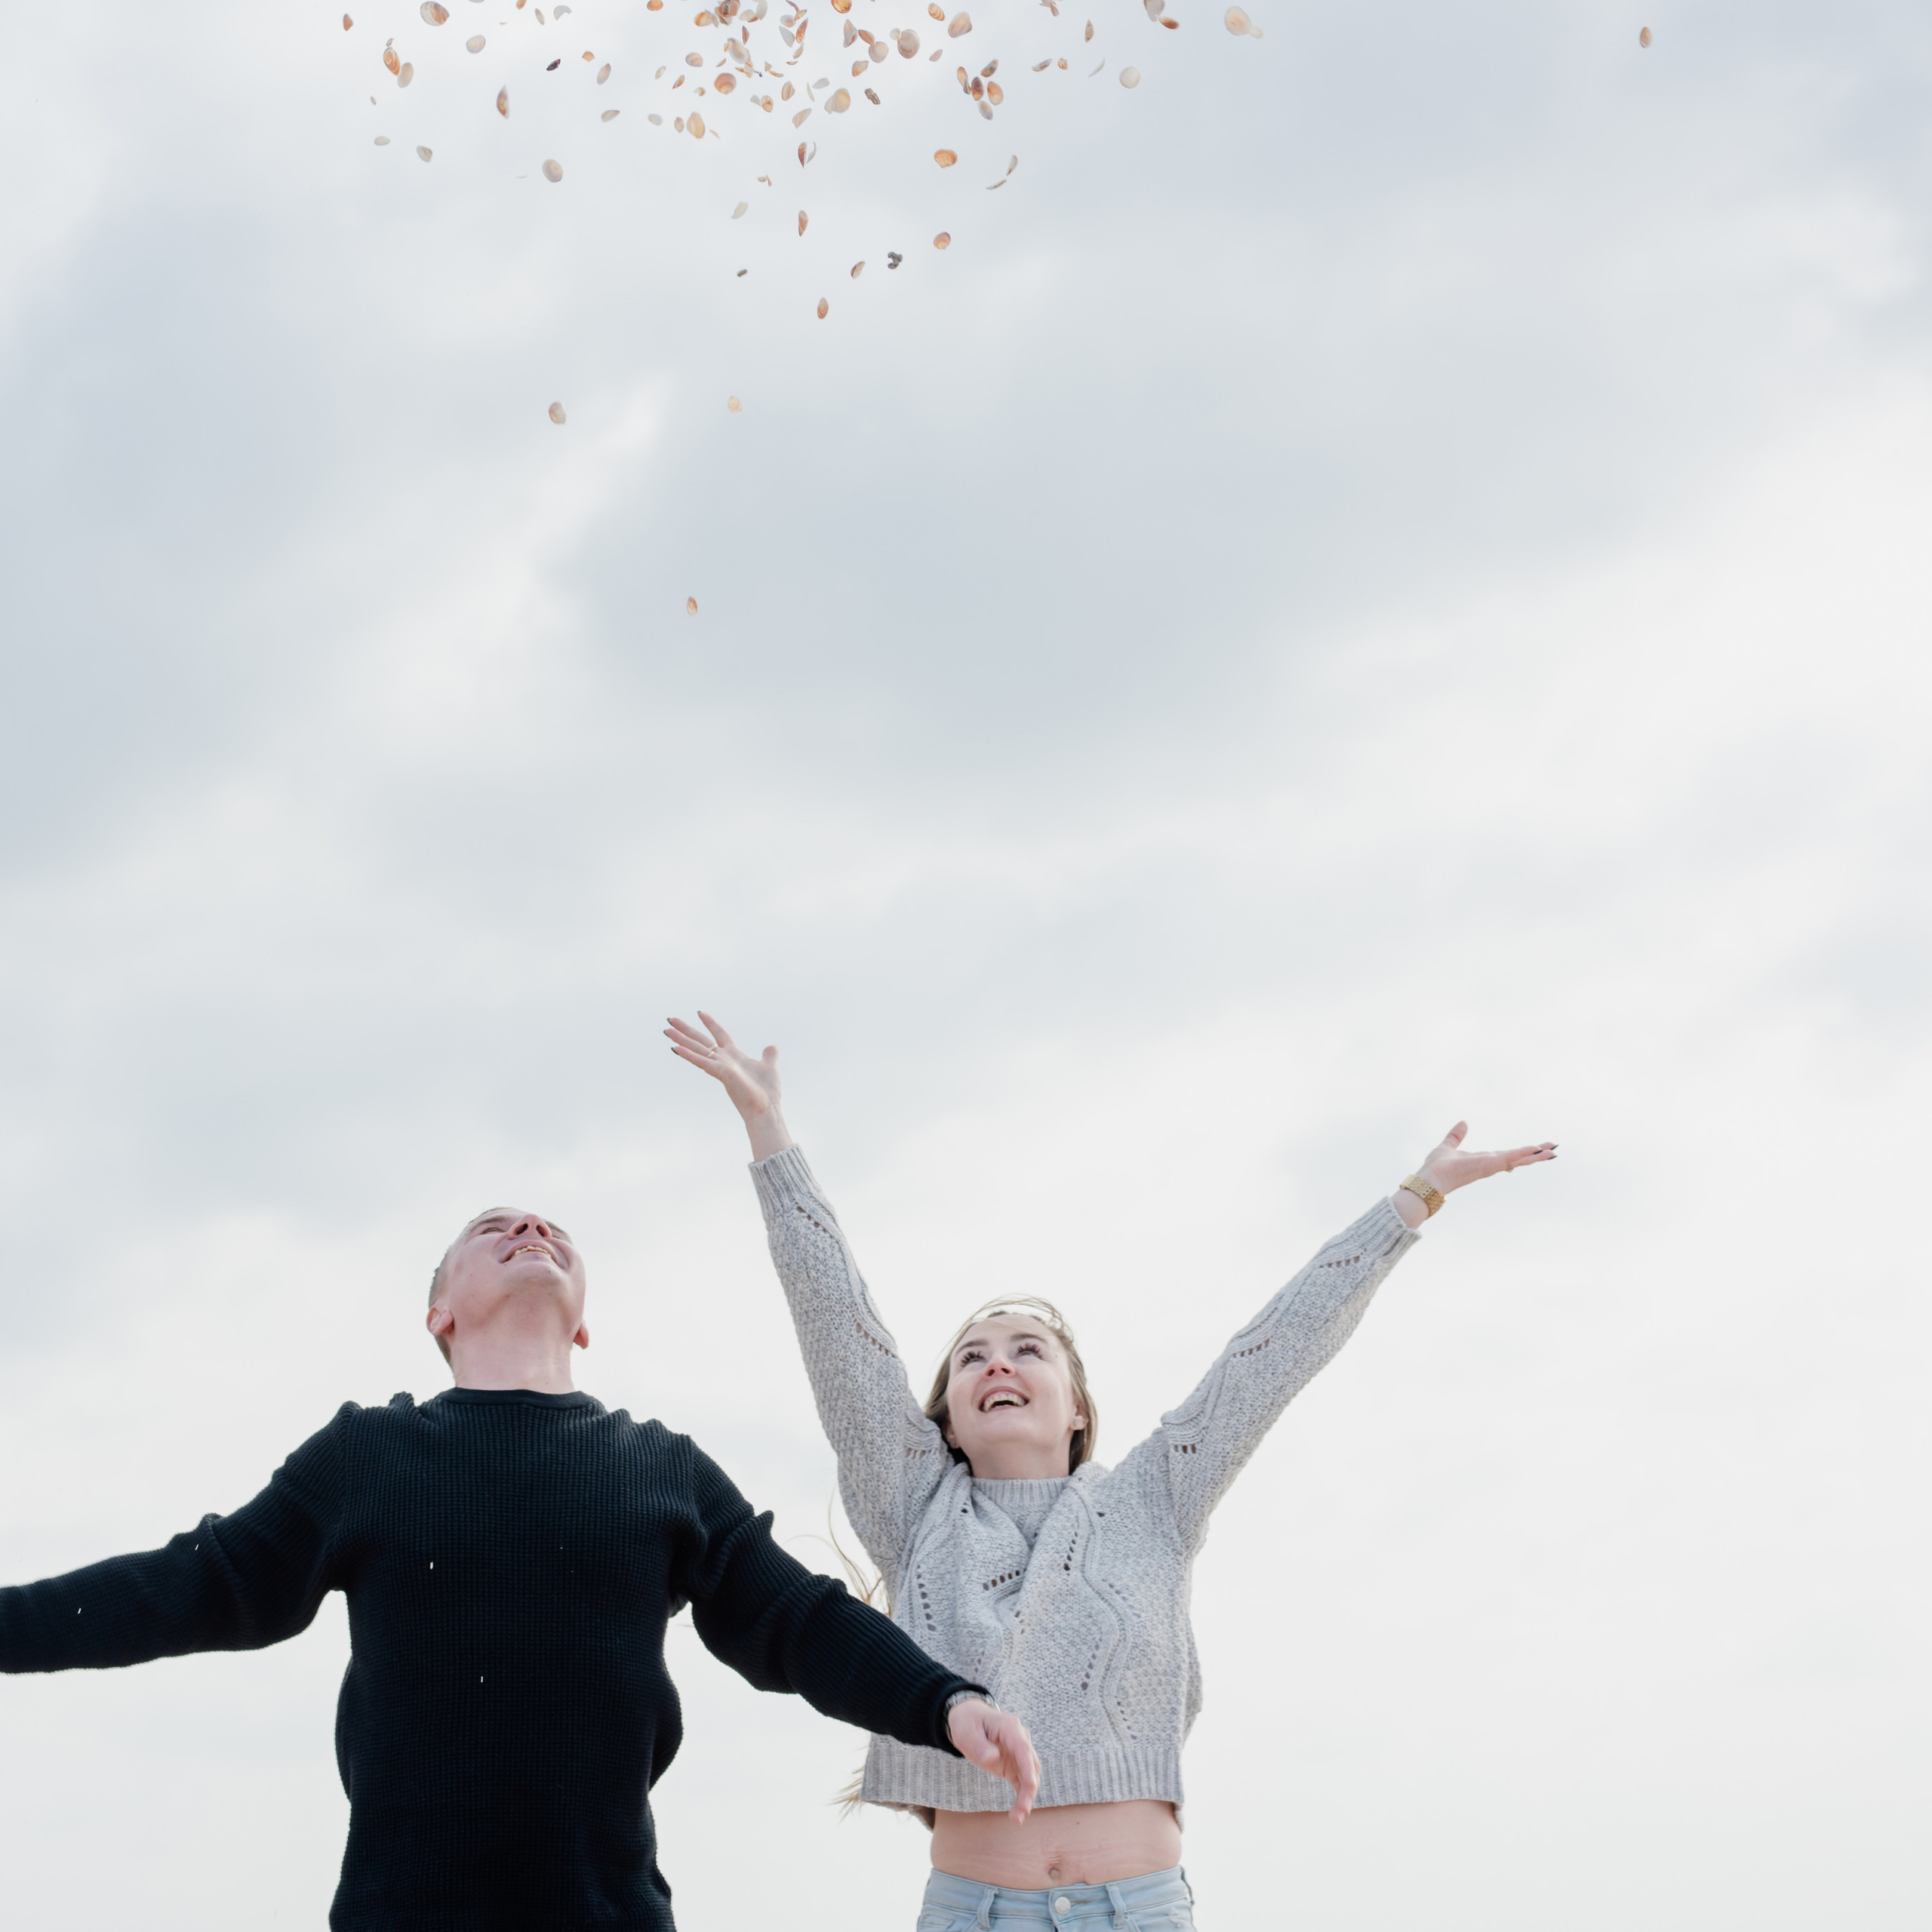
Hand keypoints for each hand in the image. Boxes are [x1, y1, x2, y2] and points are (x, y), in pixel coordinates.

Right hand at [666, 1011, 792, 1160]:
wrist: (766, 1109)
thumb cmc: (767, 1092)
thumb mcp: (769, 1067)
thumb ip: (769, 1056)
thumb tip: (772, 1047)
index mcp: (734, 1056)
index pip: (720, 1035)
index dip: (711, 1023)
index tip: (700, 1012)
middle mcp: (724, 1060)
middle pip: (701, 1041)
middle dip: (686, 1030)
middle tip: (670, 1019)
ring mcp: (721, 1066)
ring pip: (697, 1049)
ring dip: (681, 1040)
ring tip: (667, 1030)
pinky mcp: (721, 1073)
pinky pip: (701, 1062)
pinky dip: (689, 1055)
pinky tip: (675, 1048)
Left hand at [946, 1698, 1040, 1823]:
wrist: (969, 1718)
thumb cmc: (968, 1722)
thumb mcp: (966, 1731)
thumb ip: (979, 1745)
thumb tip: (993, 1757)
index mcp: (1009, 1727)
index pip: (1023, 1748)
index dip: (1028, 1767)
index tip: (1030, 1785)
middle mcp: (1020, 1739)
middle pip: (1031, 1765)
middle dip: (1029, 1789)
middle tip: (1022, 1811)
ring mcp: (1019, 1753)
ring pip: (1030, 1777)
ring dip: (1027, 1797)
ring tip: (1017, 1818)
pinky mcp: (1014, 1765)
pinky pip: (1022, 1783)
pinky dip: (1022, 1797)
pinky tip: (1017, 1814)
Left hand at [1417, 1121, 1555, 1197]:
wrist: (1429, 1179)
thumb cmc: (1436, 1167)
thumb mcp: (1448, 1146)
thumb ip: (1456, 1136)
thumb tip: (1463, 1123)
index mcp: (1483, 1160)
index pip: (1507, 1156)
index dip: (1521, 1152)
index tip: (1534, 1149)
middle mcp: (1490, 1165)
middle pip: (1518, 1158)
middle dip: (1535, 1154)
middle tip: (1553, 1150)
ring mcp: (1491, 1166)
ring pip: (1518, 1159)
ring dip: (1536, 1155)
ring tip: (1553, 1152)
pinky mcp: (1489, 1165)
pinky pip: (1510, 1157)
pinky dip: (1524, 1153)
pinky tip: (1537, 1150)